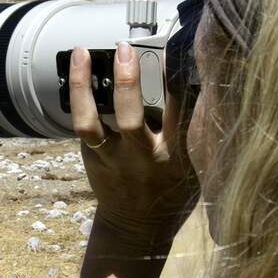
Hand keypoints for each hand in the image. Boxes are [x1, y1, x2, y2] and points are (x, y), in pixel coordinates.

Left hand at [69, 43, 198, 255]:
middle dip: (127, 83)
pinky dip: (78, 95)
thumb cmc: (173, 189)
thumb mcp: (194, 164)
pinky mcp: (92, 157)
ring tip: (83, 52)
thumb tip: (199, 83)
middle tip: (125, 49)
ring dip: (84, 86)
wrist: (137, 227)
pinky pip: (82, 124)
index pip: (178, 114)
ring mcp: (112, 158)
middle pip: (131, 119)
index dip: (176, 82)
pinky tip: (77, 68)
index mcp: (174, 157)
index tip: (174, 52)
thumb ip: (193, 131)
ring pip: (92, 122)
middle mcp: (141, 157)